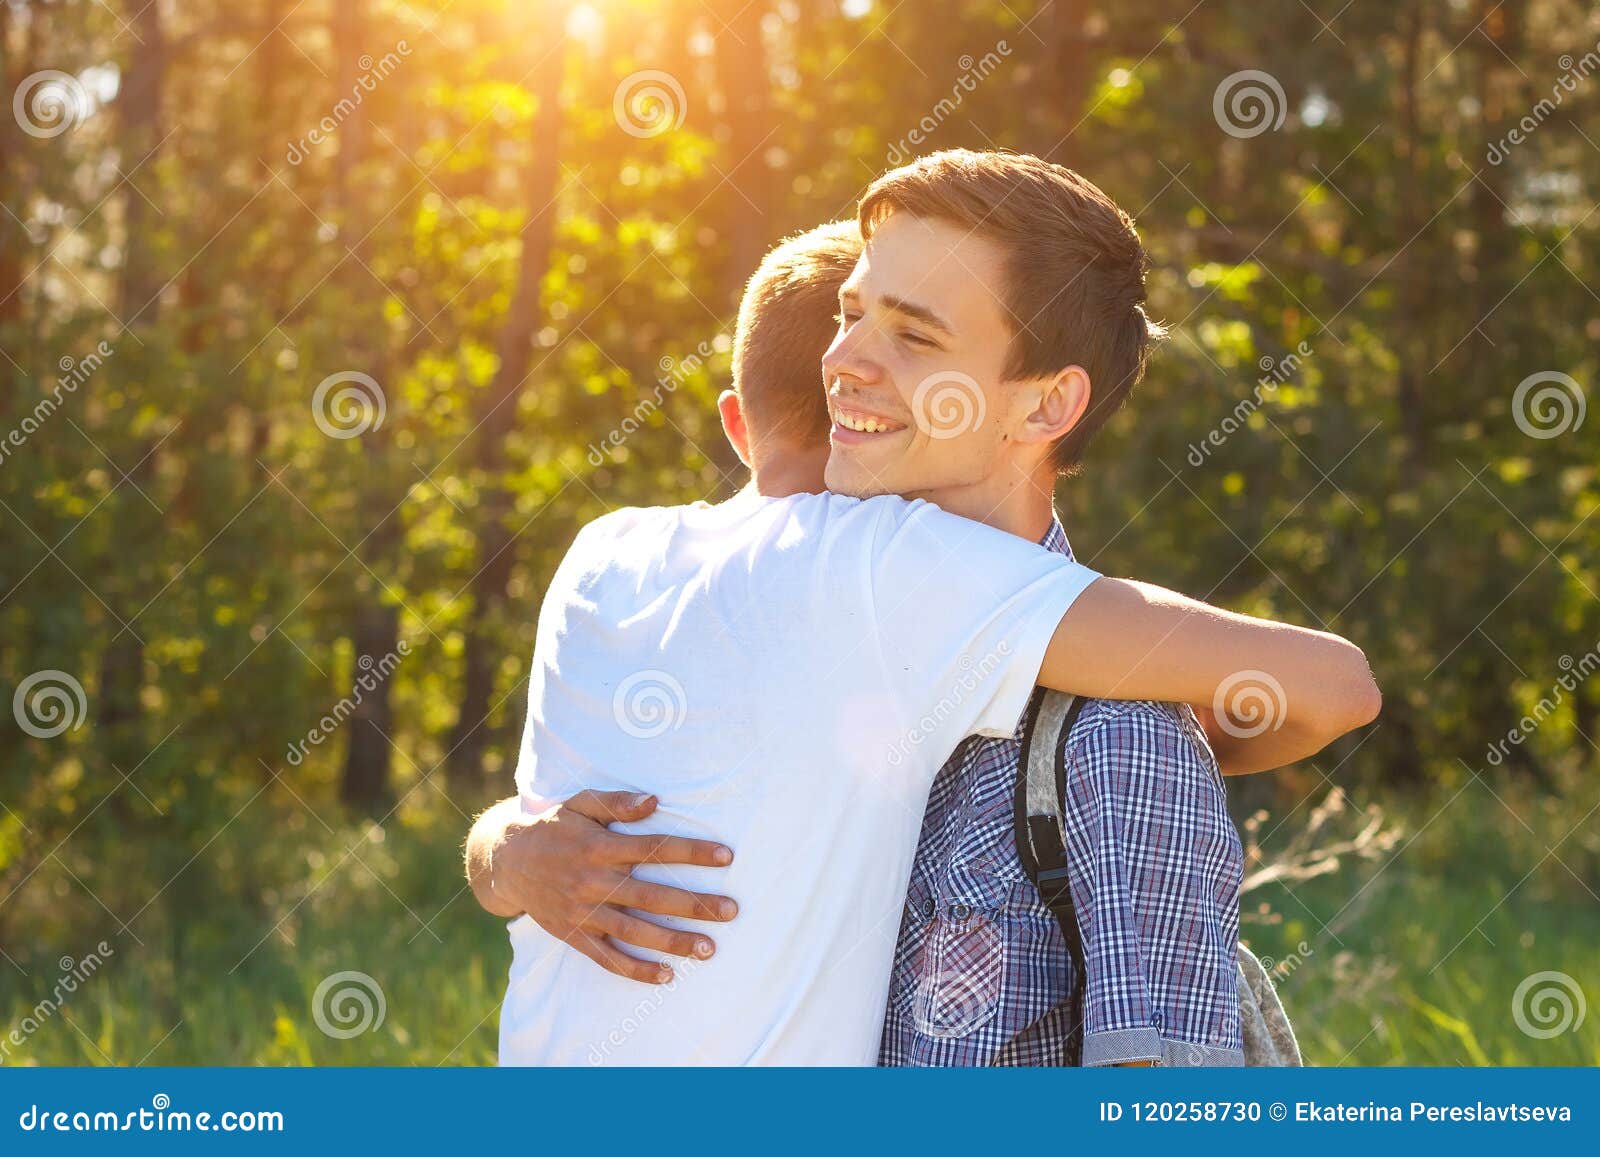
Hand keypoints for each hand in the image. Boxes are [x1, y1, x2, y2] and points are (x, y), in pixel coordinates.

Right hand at [483, 791, 737, 982]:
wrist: (507, 861)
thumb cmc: (553, 826)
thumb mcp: (579, 803)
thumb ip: (616, 802)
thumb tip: (654, 801)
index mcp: (600, 847)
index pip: (655, 849)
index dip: (691, 853)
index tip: (727, 856)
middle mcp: (594, 881)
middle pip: (652, 896)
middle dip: (694, 905)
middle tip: (731, 911)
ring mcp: (585, 912)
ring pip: (635, 932)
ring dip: (673, 942)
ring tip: (709, 949)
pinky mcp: (575, 935)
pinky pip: (607, 958)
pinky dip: (636, 970)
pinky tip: (666, 977)